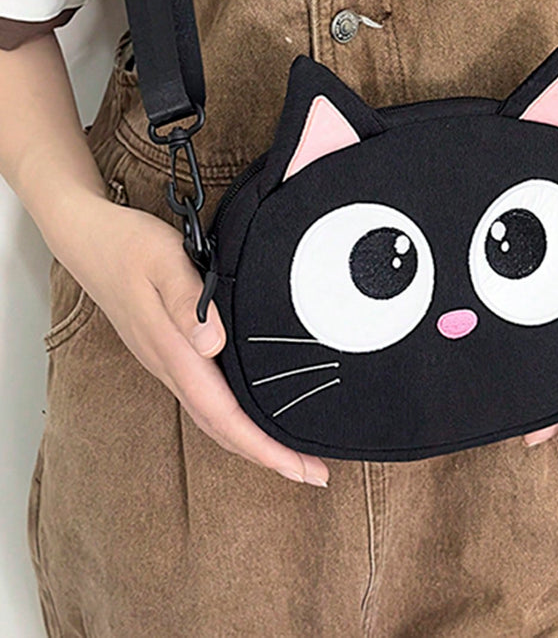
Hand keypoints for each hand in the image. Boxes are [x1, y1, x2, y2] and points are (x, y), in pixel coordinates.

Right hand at [48, 193, 330, 486]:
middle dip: (268, 456)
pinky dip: (232, 417)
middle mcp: (169, 364)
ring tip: (292, 452)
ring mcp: (166, 360)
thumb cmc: (127, 245)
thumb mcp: (162, 259)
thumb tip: (211, 343)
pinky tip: (251, 413)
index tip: (301, 468)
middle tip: (315, 473)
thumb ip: (186, 299)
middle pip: (222, 428)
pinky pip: (204, 398)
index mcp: (173, 350)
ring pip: (212, 416)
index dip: (264, 447)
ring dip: (252, 440)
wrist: (88, 238)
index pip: (224, 415)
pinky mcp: (167, 350)